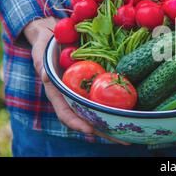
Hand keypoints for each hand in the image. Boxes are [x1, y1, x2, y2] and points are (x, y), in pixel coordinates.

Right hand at [24, 17, 128, 144]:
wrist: (55, 35)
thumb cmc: (46, 45)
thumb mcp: (41, 52)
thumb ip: (41, 64)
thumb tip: (45, 77)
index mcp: (58, 93)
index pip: (66, 114)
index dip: (77, 123)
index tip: (90, 130)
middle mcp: (74, 96)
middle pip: (88, 118)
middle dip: (105, 131)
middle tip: (123, 140)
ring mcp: (86, 91)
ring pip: (100, 111)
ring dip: (115, 123)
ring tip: (133, 132)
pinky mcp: (97, 84)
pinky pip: (108, 97)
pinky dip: (120, 105)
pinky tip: (134, 112)